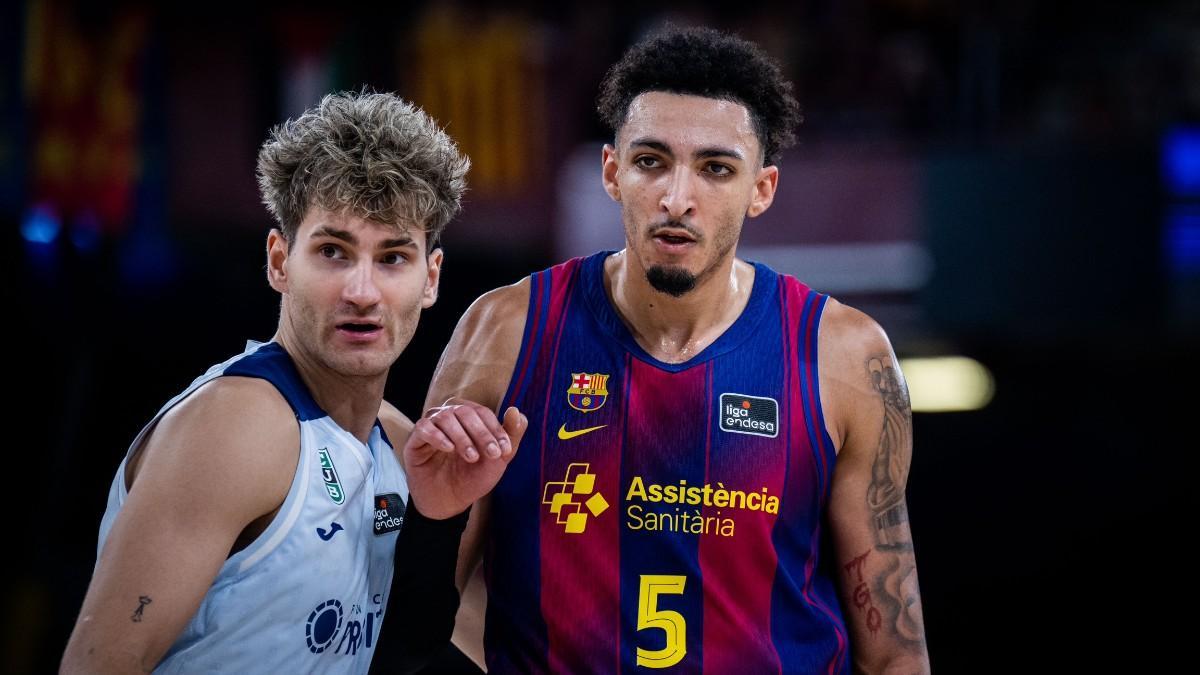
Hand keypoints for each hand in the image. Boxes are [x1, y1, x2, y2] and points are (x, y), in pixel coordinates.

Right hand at [403, 399, 525, 518]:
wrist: (450, 502)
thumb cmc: (473, 477)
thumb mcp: (498, 459)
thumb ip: (511, 435)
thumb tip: (516, 411)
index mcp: (469, 418)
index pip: (482, 412)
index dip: (495, 429)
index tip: (504, 450)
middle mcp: (449, 417)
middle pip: (464, 411)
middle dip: (481, 433)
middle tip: (490, 454)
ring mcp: (431, 427)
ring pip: (444, 416)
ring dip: (462, 436)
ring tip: (471, 457)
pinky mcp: (415, 440)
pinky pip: (423, 427)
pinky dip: (437, 436)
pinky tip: (448, 449)